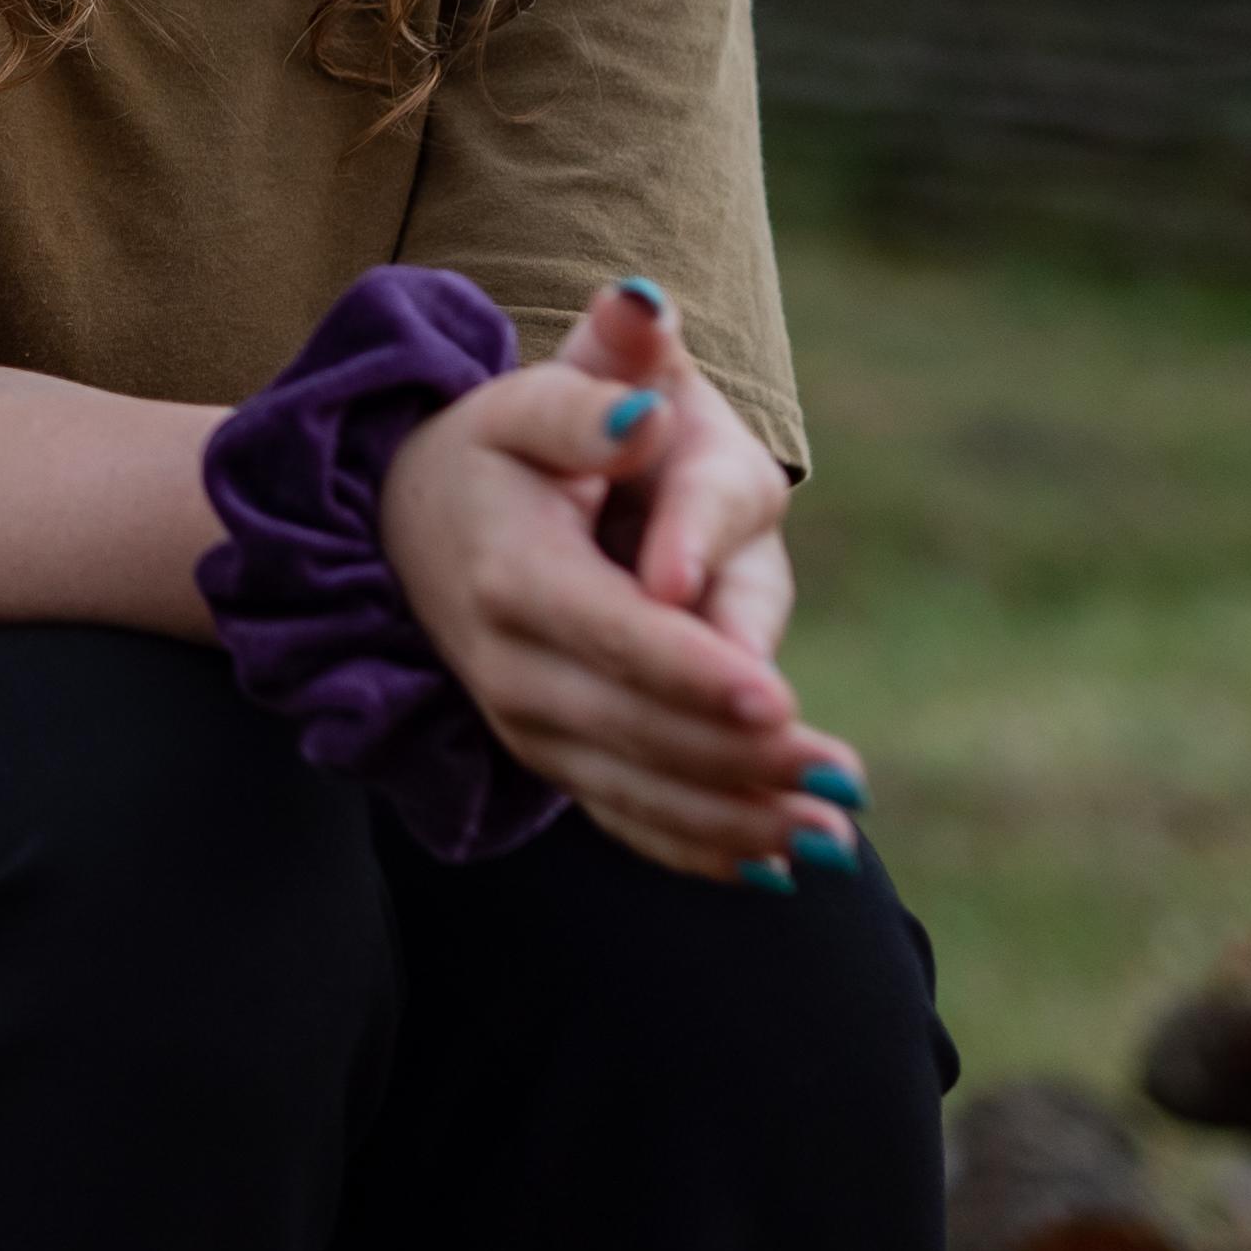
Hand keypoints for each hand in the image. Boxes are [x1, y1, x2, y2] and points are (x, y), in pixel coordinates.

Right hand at [373, 288, 857, 881]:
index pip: (613, 632)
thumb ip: (597, 383)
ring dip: (737, 818)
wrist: (408, 520)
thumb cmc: (500, 446)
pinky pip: (622, 816)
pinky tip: (774, 867)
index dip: (691, 667)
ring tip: (833, 838)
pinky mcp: (550, 756)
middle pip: (637, 726)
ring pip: (637, 788)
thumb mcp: (532, 395)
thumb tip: (646, 384)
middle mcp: (512, 667)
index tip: (774, 696)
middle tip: (842, 773)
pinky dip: (694, 847)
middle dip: (741, 758)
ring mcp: (527, 723)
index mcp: (513, 574)